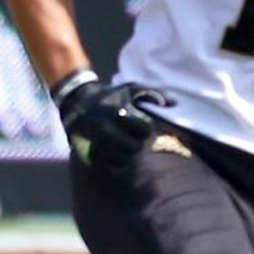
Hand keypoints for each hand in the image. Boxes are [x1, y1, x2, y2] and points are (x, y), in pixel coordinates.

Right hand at [56, 77, 172, 166]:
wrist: (78, 102)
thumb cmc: (111, 96)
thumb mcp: (131, 89)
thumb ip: (155, 94)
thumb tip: (175, 103)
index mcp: (119, 112)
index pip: (145, 129)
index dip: (147, 128)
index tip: (143, 126)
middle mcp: (107, 129)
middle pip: (136, 146)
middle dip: (139, 142)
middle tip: (135, 137)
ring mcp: (98, 142)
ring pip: (124, 158)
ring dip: (129, 152)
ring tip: (126, 144)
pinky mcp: (91, 152)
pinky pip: (111, 164)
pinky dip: (117, 160)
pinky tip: (118, 151)